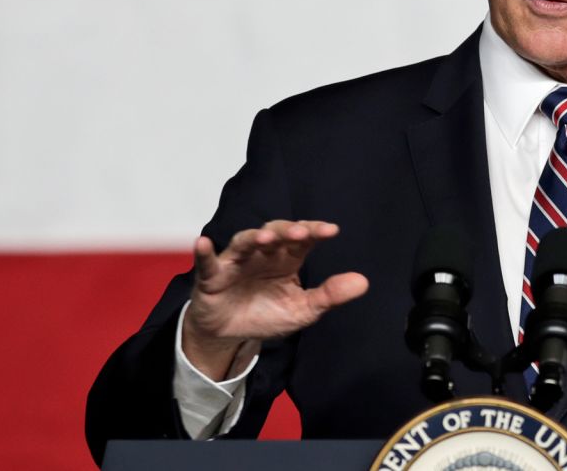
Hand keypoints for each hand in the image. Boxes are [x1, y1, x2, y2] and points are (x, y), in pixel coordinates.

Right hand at [182, 220, 368, 378]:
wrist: (232, 335)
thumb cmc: (268, 313)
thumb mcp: (303, 309)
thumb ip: (330, 295)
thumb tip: (363, 282)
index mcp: (288, 258)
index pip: (303, 238)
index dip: (315, 231)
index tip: (332, 231)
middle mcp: (263, 253)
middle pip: (275, 232)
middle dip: (287, 230)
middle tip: (300, 233)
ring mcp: (237, 261)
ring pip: (245, 241)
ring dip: (254, 237)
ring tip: (264, 238)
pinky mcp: (212, 276)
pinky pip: (207, 261)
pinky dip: (204, 252)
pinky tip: (203, 243)